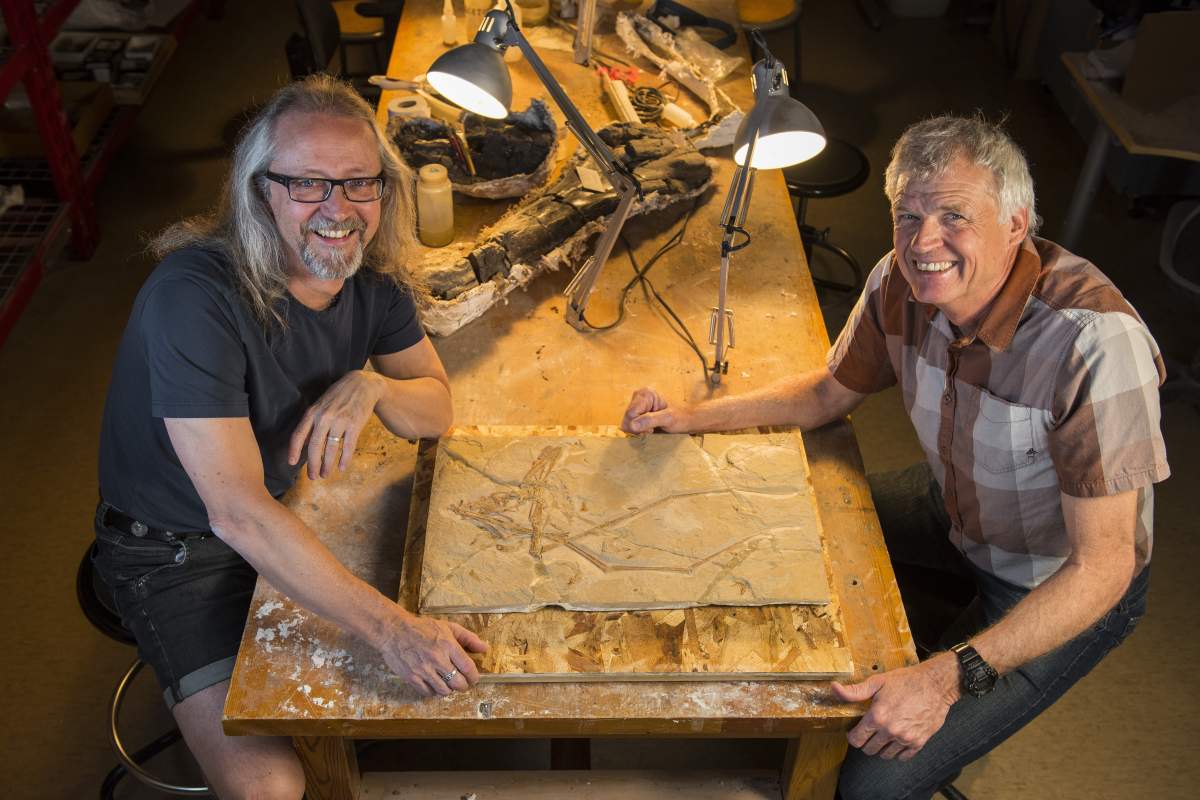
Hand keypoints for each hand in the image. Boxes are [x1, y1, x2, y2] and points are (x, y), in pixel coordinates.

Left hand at [288, 370, 384, 478]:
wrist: (362, 385)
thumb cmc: (339, 396)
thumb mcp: (321, 405)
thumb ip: (311, 422)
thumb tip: (303, 444)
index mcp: (313, 412)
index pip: (298, 435)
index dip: (294, 451)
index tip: (292, 463)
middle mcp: (324, 417)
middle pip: (314, 446)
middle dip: (312, 464)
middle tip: (313, 476)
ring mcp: (340, 421)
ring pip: (330, 449)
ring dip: (327, 465)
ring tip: (325, 474)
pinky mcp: (355, 425)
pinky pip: (348, 447)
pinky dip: (344, 459)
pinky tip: (342, 467)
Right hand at [380, 610, 488, 696]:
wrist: (394, 631)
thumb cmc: (422, 628)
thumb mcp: (448, 627)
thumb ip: (468, 638)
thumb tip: (485, 648)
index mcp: (448, 645)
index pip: (468, 668)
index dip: (474, 677)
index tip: (474, 678)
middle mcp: (437, 659)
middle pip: (458, 683)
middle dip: (463, 686)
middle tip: (462, 683)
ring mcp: (423, 670)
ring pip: (444, 691)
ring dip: (449, 690)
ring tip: (448, 683)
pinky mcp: (412, 677)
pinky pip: (428, 693)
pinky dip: (434, 692)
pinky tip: (434, 684)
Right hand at [620, 387, 691, 433]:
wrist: (686, 419)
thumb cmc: (680, 418)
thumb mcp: (668, 419)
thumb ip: (650, 420)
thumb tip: (632, 425)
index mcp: (645, 393)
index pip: (630, 414)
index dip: (637, 425)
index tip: (651, 429)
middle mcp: (638, 396)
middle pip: (627, 418)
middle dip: (637, 427)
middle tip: (652, 429)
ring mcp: (637, 403)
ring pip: (627, 422)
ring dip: (638, 429)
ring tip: (651, 428)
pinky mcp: (637, 411)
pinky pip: (630, 423)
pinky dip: (638, 429)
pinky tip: (649, 428)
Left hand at [831, 656, 960, 760]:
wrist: (935, 685)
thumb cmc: (906, 681)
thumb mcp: (878, 682)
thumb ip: (855, 691)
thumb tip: (834, 688)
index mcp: (877, 717)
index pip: (856, 740)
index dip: (853, 736)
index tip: (855, 731)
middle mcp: (890, 731)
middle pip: (869, 750)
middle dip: (866, 742)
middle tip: (870, 732)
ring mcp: (905, 739)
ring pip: (885, 755)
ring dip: (882, 748)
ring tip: (883, 735)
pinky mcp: (919, 742)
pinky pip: (903, 757)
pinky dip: (898, 752)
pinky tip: (897, 740)